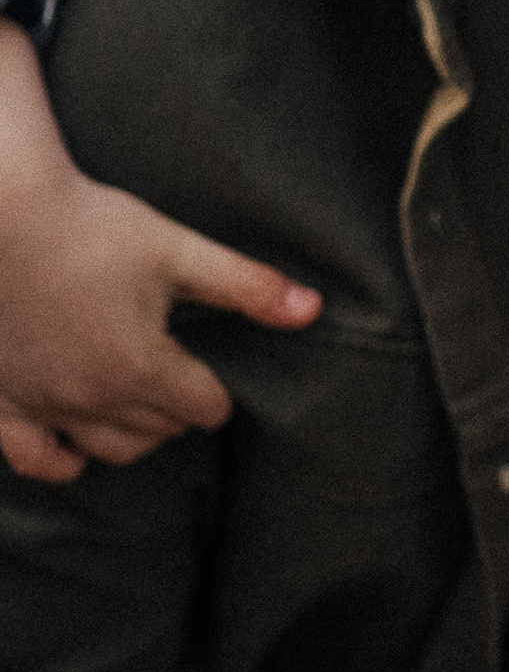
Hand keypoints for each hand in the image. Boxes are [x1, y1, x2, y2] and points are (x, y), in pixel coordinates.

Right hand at [0, 27, 317, 478]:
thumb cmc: (91, 225)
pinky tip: (74, 446)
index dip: (215, 391)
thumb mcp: (179, 250)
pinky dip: (59, 458)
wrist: (1, 213)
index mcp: (142, 368)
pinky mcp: (0, 401)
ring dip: (133, 433)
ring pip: (107, 449)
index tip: (212, 375)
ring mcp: (42, 405)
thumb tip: (314, 309)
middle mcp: (92, 399)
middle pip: (160, 431)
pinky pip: (34, 457)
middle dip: (179, 411)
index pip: (204, 409)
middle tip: (181, 383)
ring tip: (141, 403)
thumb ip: (248, 287)